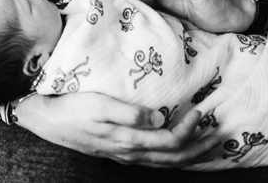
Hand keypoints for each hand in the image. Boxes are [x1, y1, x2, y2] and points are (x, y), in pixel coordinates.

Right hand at [15, 92, 217, 166]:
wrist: (46, 118)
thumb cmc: (71, 107)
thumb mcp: (99, 105)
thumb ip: (129, 113)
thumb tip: (160, 118)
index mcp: (128, 141)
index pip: (170, 141)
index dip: (190, 129)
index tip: (201, 111)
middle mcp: (130, 152)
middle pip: (175, 157)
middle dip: (200, 146)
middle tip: (221, 131)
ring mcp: (125, 154)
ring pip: (167, 162)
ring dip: (192, 153)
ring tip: (209, 141)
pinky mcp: (120, 150)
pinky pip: (156, 159)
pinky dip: (175, 155)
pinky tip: (179, 148)